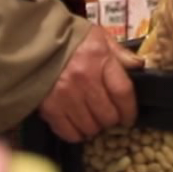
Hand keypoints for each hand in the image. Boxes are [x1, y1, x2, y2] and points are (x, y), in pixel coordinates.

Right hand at [39, 26, 141, 142]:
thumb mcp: (99, 37)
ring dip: (95, 127)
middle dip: (112, 119)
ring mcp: (65, 96)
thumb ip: (120, 53)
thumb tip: (139, 66)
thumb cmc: (71, 39)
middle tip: (109, 116)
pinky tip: (78, 125)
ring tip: (93, 119)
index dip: (130, 110)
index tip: (129, 118)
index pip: (123, 92)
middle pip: (107, 115)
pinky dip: (76, 134)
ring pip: (90, 127)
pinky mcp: (49, 108)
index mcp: (99, 59)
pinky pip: (69, 132)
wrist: (33, 42)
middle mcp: (84, 80)